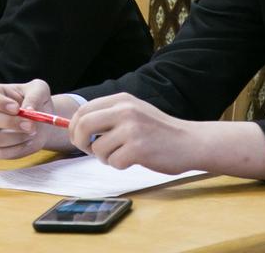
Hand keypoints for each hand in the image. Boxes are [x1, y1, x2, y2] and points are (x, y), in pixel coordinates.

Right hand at [0, 79, 75, 158]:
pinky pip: (0, 153)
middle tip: (30, 125)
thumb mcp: (40, 91)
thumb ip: (35, 96)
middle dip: (10, 122)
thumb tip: (28, 109)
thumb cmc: (36, 101)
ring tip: (32, 133)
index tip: (17, 108)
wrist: (39, 122)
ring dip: (16, 137)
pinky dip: (17, 149)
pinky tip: (27, 142)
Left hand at [68, 93, 264, 178]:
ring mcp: (131, 129)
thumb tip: (77, 127)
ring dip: (105, 157)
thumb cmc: (159, 131)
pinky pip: (113, 162)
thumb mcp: (134, 112)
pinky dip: (120, 165)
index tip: (78, 138)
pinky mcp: (138, 149)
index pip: (84, 110)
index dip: (75, 127)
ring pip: (97, 148)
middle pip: (83, 125)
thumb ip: (109, 116)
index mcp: (121, 100)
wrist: (190, 141)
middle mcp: (125, 110)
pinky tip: (134, 160)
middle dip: (80, 142)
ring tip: (123, 154)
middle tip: (89, 150)